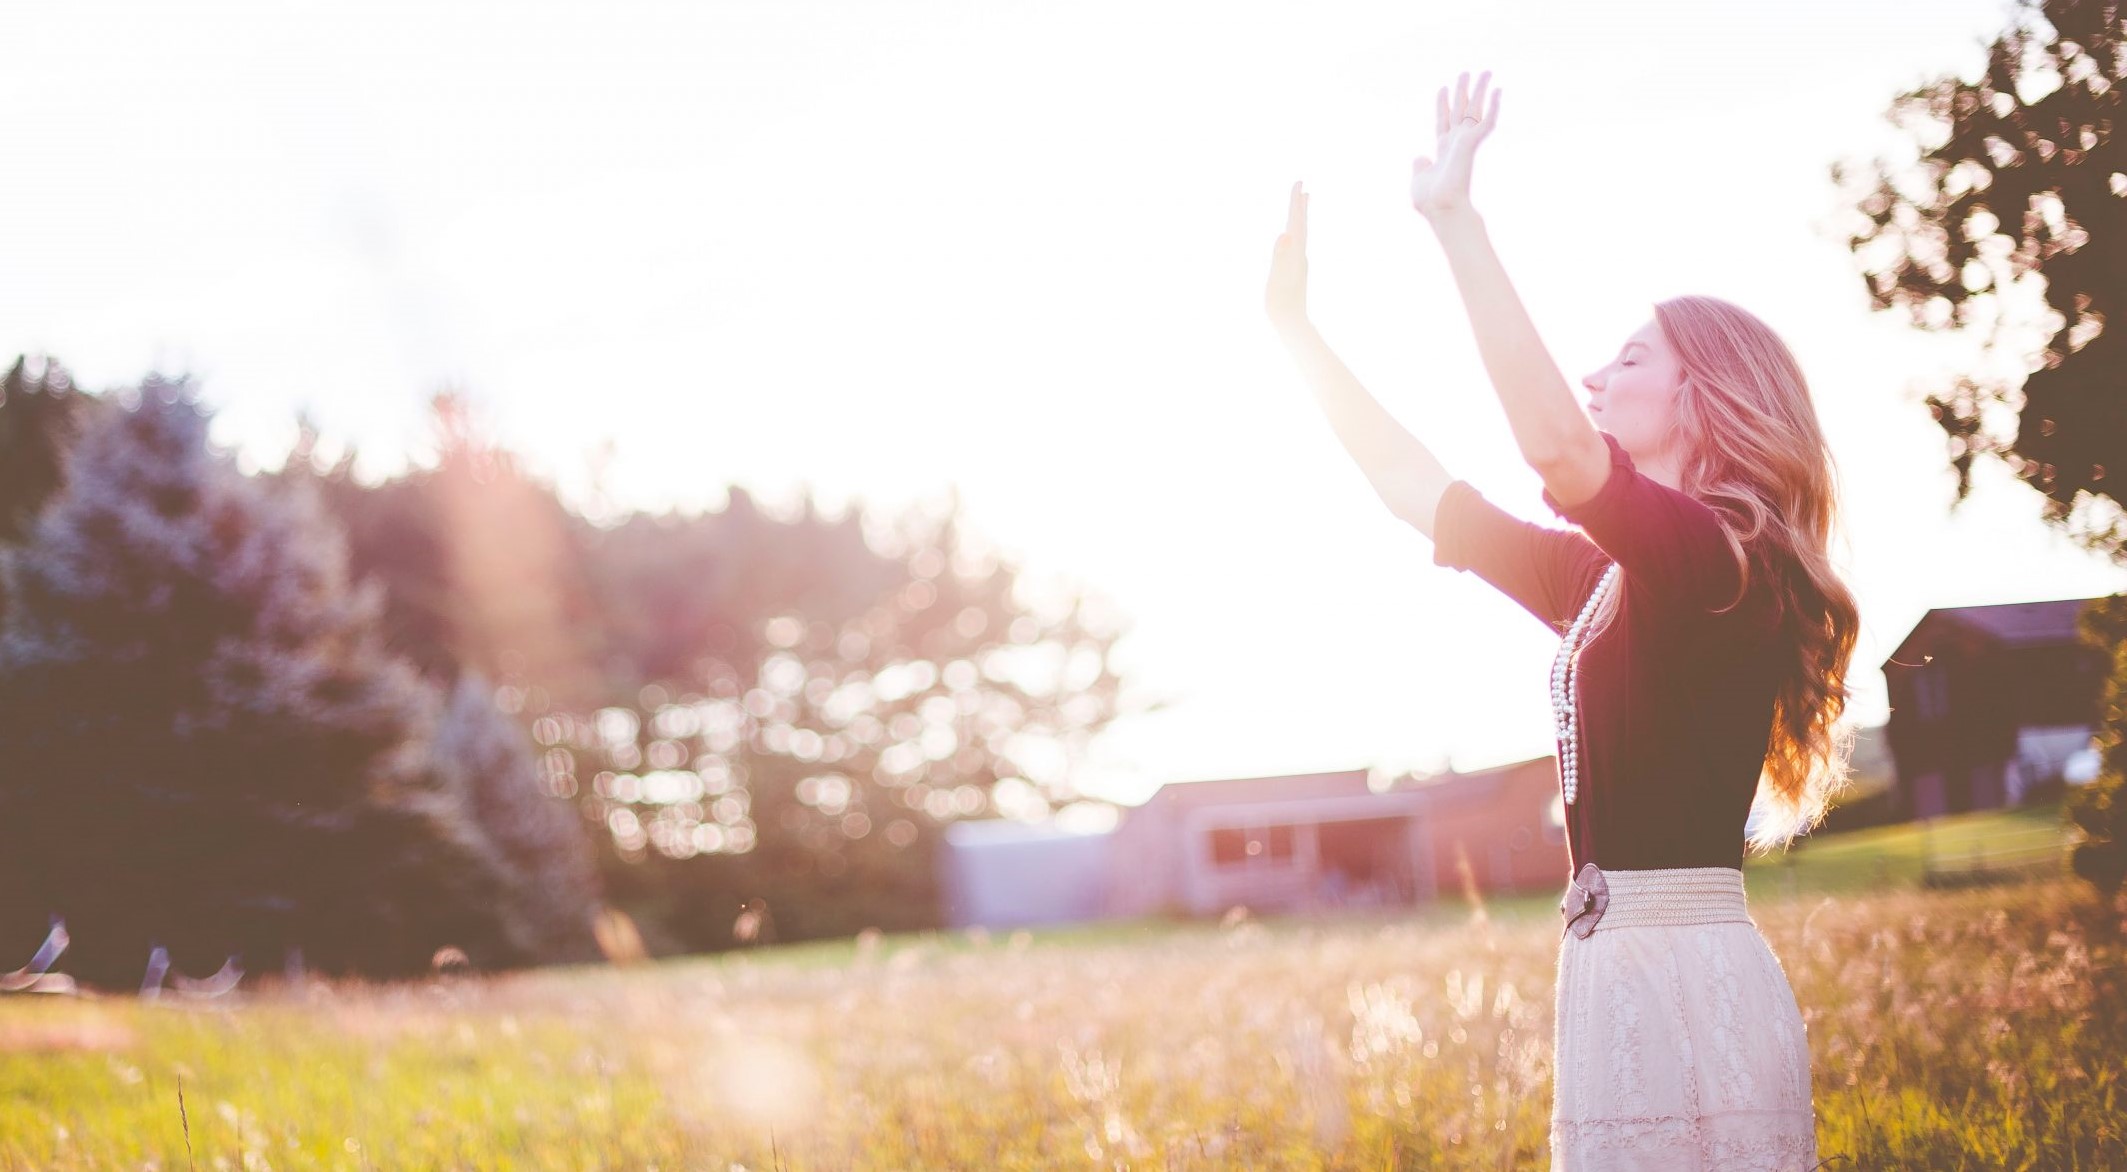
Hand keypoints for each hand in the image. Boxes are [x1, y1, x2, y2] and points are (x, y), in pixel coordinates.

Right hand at [1265, 180, 1309, 329]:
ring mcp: (1299, 263)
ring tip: (1304, 204)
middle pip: (1301, 224)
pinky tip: (1295, 236)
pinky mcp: (1295, 270)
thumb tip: (1286, 234)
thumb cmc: (1281, 303)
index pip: (1296, 221)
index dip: (1296, 202)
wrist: (1292, 324)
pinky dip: (1297, 233)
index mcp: (1295, 253)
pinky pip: (1297, 244)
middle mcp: (1300, 255)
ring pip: (1302, 234)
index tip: (1299, 182)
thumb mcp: (1277, 278)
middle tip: (1302, 186)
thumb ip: (1280, 255)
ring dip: (1301, 218)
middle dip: (1300, 205)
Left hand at [1411, 71, 1499, 221]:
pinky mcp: (1472, 143)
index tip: (1442, 88)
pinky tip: (1498, 90)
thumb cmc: (1429, 200)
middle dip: (1463, 91)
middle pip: (1460, 110)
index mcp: (1443, 150)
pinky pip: (1487, 121)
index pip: (1443, 121)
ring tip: (1486, 71)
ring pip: (1476, 109)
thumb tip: (1420, 157)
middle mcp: (1456, 143)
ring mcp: (1465, 142)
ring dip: (1481, 90)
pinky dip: (1494, 106)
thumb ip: (1420, 166)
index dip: (1442, 104)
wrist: (1440, 207)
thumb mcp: (1418, 179)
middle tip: (1466, 72)